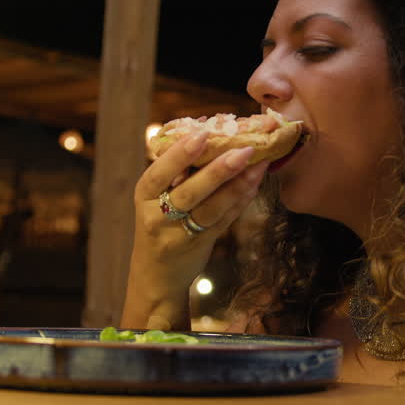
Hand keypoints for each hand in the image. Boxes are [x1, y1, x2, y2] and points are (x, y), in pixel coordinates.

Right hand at [122, 130, 267, 329]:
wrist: (156, 275)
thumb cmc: (158, 222)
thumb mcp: (155, 198)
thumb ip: (175, 171)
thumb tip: (205, 128)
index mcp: (145, 196)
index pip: (160, 173)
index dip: (181, 154)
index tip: (202, 133)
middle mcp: (159, 216)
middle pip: (190, 192)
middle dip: (219, 170)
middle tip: (244, 149)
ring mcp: (181, 234)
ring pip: (212, 208)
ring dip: (238, 185)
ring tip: (258, 164)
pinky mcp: (202, 245)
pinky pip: (225, 219)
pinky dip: (241, 200)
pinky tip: (256, 183)